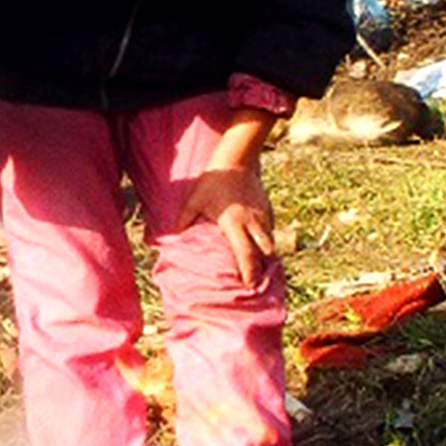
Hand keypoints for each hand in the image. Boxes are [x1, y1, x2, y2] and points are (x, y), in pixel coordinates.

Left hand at [176, 110, 279, 289]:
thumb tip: (173, 237)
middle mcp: (252, 222)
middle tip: (256, 282)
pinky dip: (267, 240)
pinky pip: (271, 230)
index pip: (245, 253)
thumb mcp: (194, 200)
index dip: (249, 271)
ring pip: (271, 242)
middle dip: (263, 267)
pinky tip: (261, 247)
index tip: (249, 286)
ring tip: (260, 268)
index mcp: (234, 223)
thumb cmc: (213, 181)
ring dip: (266, 255)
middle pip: (265, 251)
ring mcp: (263, 216)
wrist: (236, 160)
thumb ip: (184, 219)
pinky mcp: (268, 209)